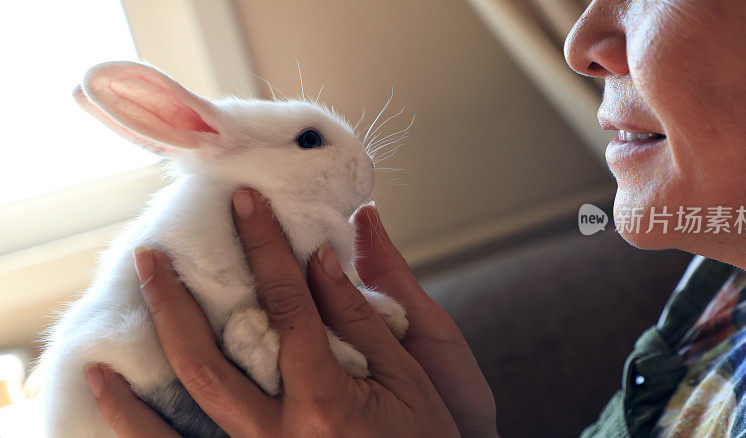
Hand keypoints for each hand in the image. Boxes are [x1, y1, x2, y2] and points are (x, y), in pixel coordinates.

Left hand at [84, 188, 495, 436]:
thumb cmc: (422, 436)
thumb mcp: (406, 375)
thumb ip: (359, 319)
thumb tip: (320, 260)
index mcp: (326, 400)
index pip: (286, 309)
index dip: (265, 248)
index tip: (245, 203)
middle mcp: (281, 432)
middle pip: (208, 358)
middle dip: (174, 301)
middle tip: (152, 255)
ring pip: (183, 403)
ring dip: (148, 350)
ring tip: (126, 309)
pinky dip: (136, 420)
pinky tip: (108, 386)